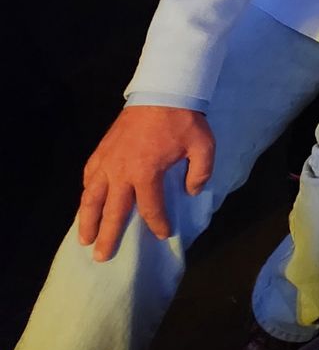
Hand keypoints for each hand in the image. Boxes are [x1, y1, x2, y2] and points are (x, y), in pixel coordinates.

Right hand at [77, 105, 215, 260]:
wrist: (162, 92)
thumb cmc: (183, 120)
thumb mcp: (203, 146)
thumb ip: (200, 172)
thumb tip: (191, 193)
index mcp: (147, 172)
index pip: (151, 208)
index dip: (158, 223)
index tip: (164, 234)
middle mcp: (121, 172)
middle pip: (113, 211)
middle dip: (109, 236)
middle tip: (102, 257)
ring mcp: (107, 162)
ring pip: (91, 198)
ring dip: (87, 220)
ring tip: (84, 239)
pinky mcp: (100, 152)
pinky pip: (88, 178)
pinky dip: (86, 193)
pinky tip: (87, 204)